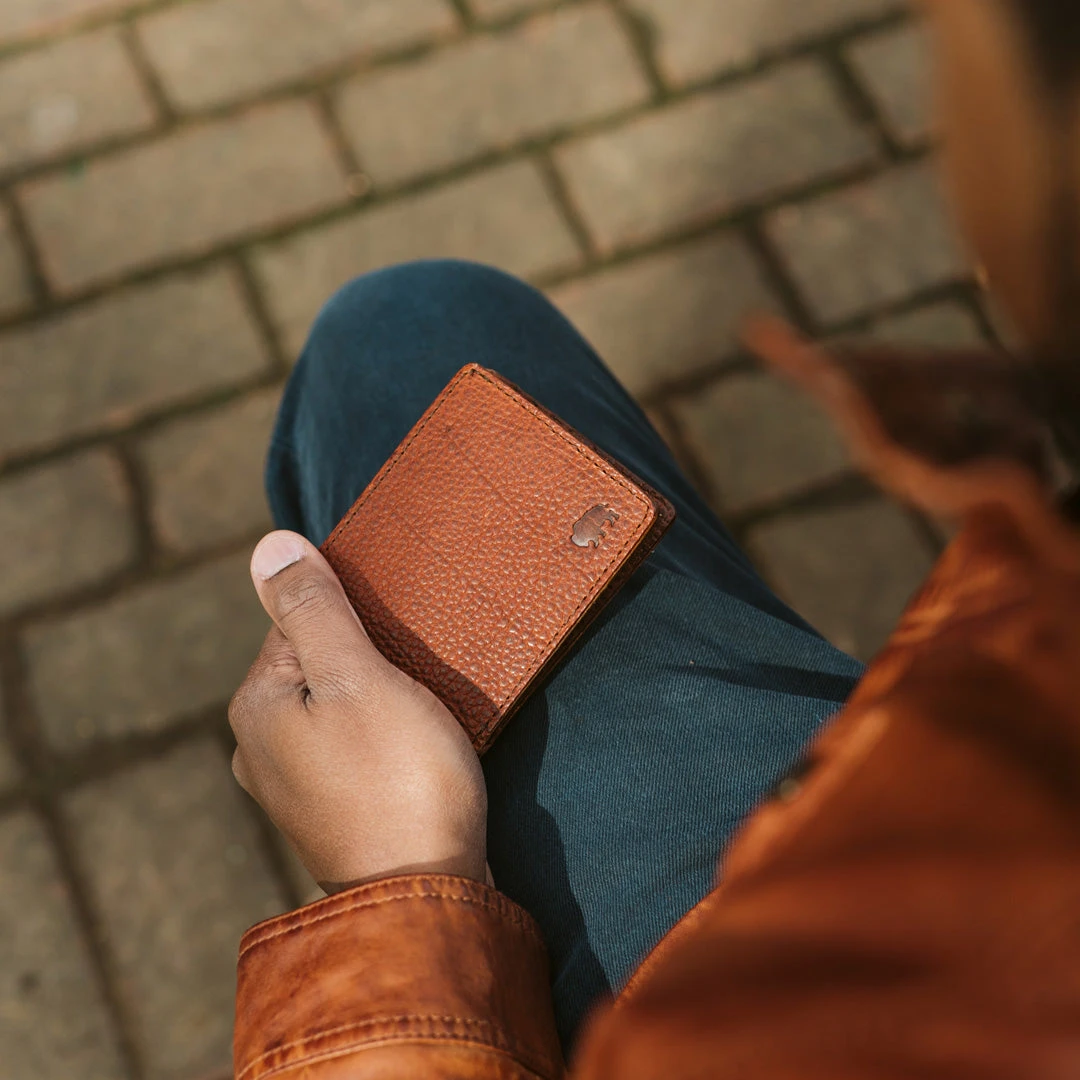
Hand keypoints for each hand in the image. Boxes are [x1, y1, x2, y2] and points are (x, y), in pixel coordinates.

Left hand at [229, 531, 487, 892]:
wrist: (426, 896)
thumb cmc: (398, 777)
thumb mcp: (357, 676)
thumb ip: (314, 609)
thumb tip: (269, 545)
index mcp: (256, 706)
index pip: (297, 621)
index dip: (354, 615)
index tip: (398, 635)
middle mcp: (258, 748)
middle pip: (318, 664)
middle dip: (367, 656)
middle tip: (417, 672)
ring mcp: (293, 788)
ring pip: (338, 707)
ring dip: (379, 697)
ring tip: (421, 711)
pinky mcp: (330, 814)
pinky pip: (352, 747)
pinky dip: (381, 736)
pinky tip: (414, 747)